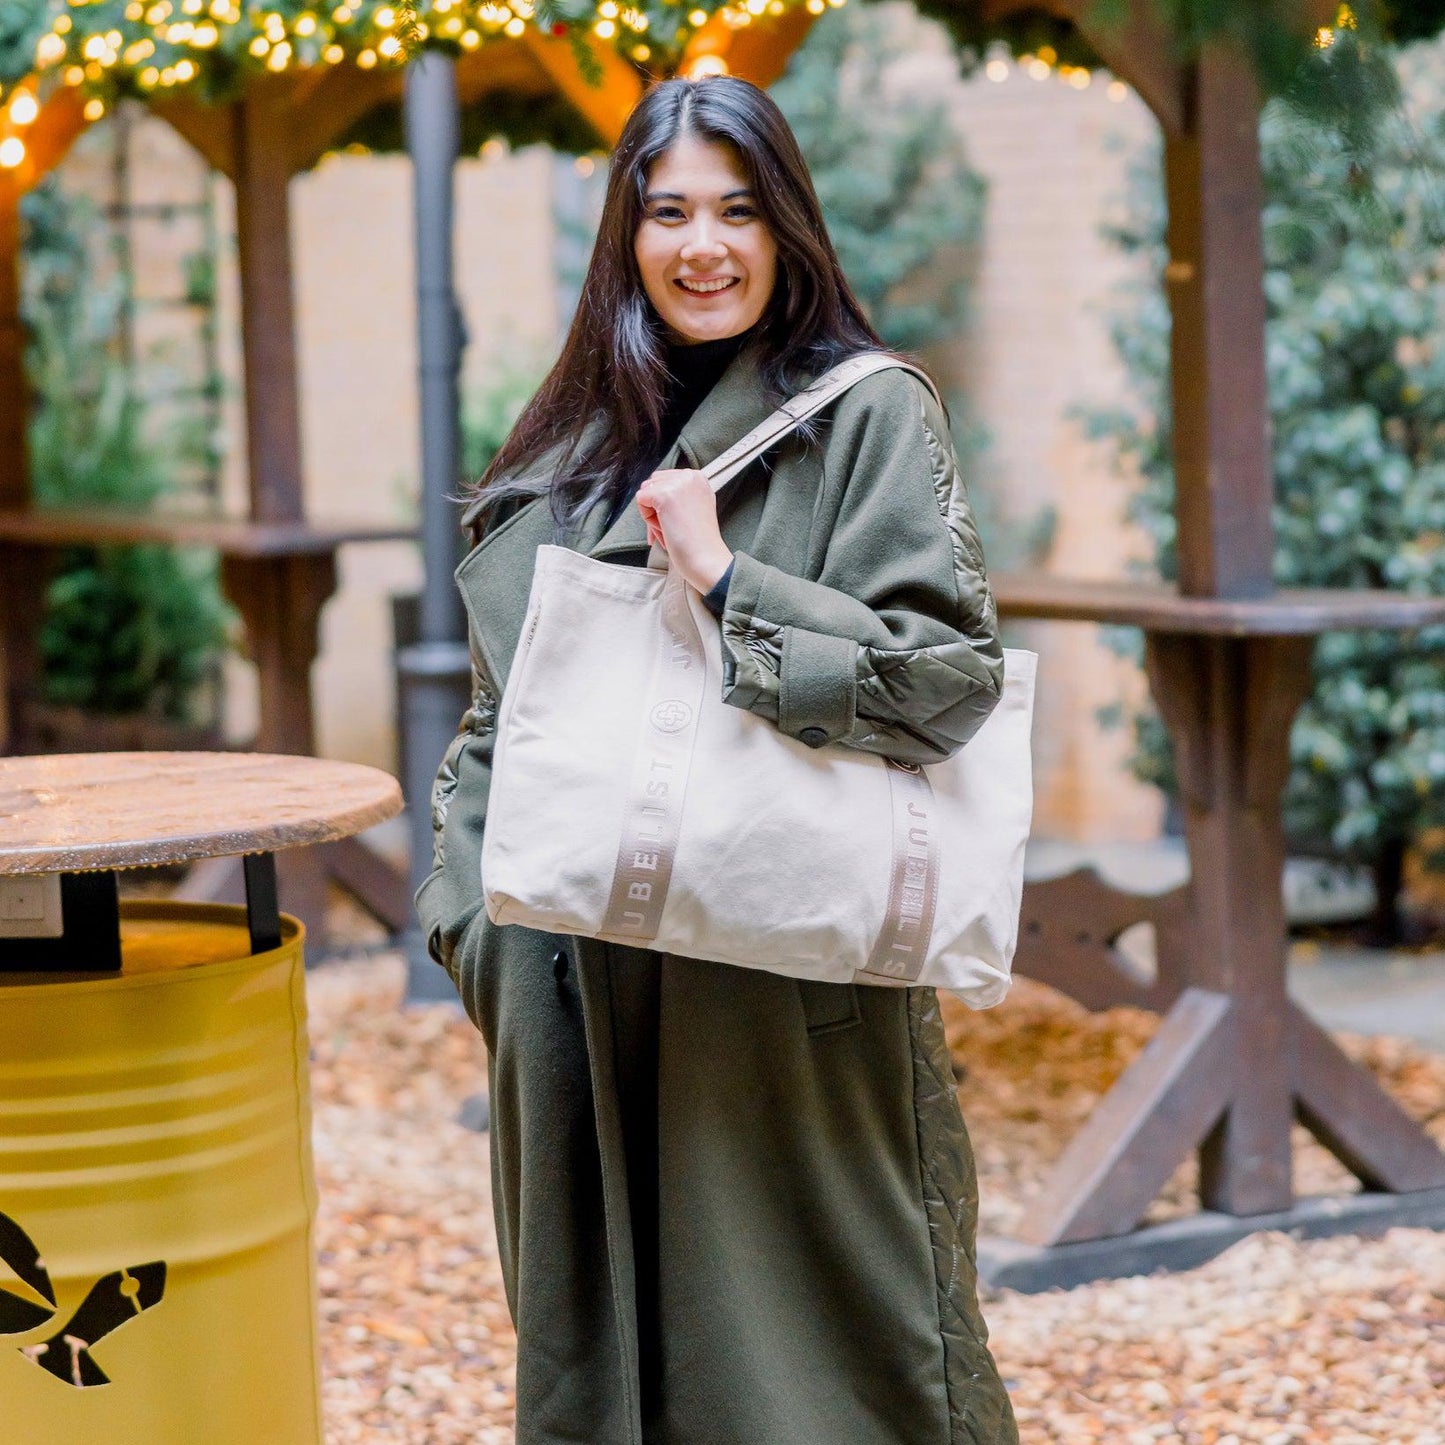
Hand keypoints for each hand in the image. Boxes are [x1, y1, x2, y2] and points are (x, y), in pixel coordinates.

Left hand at [635, 468, 733, 593]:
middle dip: (655, 506)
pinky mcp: (664, 494)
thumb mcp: (695, 506)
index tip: (676, 520)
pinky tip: (666, 528)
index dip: (663, 503)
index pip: (664, 480)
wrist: (705, 558)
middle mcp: (689, 475)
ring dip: (652, 513)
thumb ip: (679, 494)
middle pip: (652, 483)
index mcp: (697, 477)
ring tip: (670, 528)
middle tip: (672, 527)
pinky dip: (647, 518)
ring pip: (645, 491)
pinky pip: (640, 500)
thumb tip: (651, 493)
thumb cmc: (698, 541)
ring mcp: (677, 483)